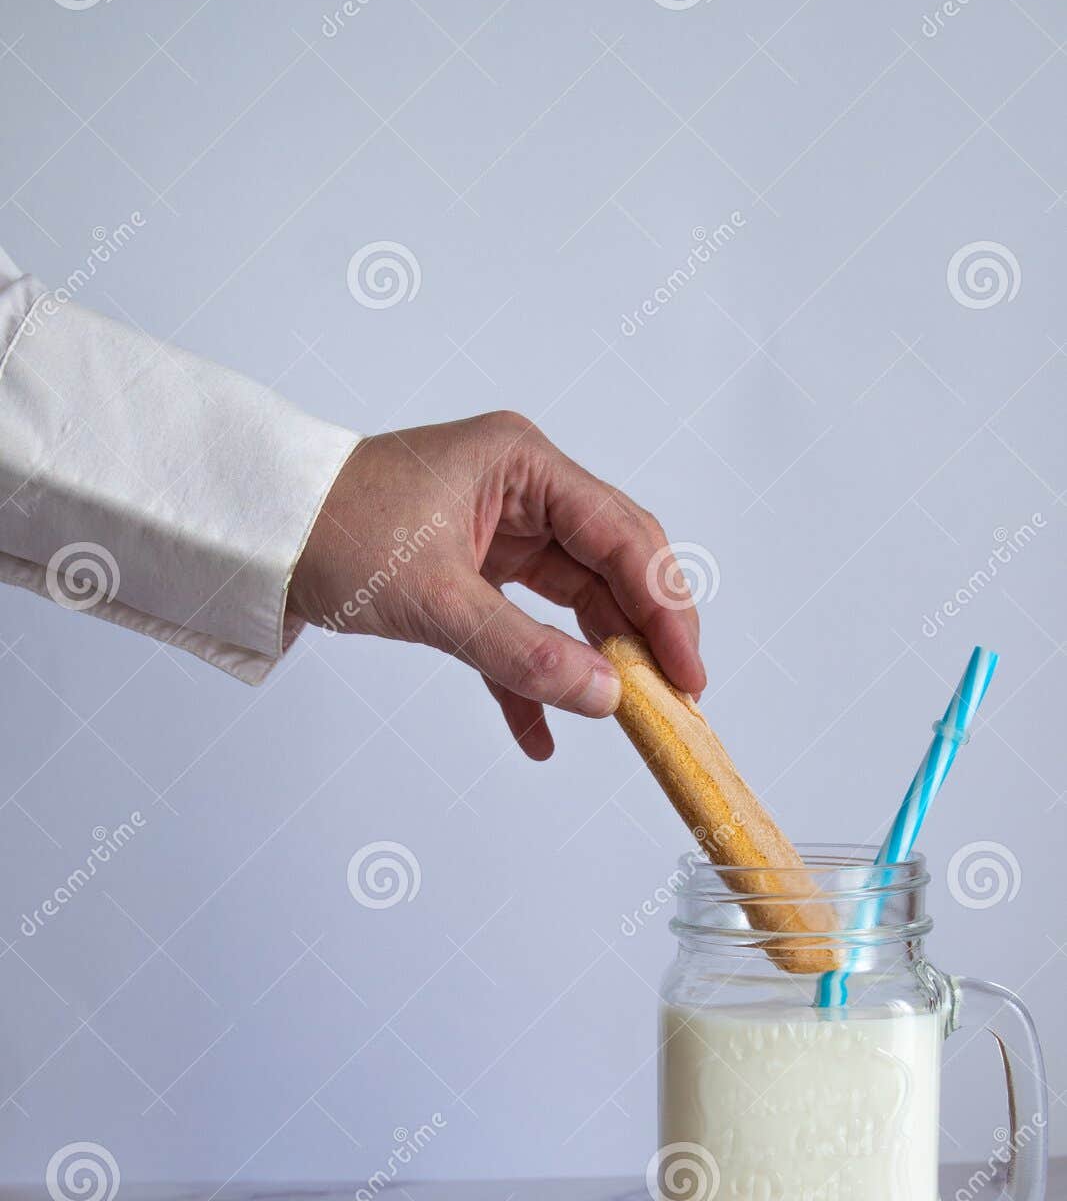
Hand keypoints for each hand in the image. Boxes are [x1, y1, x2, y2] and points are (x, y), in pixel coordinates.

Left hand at [289, 411, 704, 759]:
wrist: (251, 537)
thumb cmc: (331, 533)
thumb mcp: (433, 597)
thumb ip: (523, 652)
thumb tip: (606, 697)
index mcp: (524, 464)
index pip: (621, 535)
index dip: (664, 606)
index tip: (687, 672)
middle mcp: (522, 491)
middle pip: (609, 567)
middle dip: (641, 636)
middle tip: (674, 700)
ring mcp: (497, 533)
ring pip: (569, 603)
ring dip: (590, 662)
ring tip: (622, 721)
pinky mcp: (469, 573)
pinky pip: (518, 629)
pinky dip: (529, 678)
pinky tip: (540, 736)